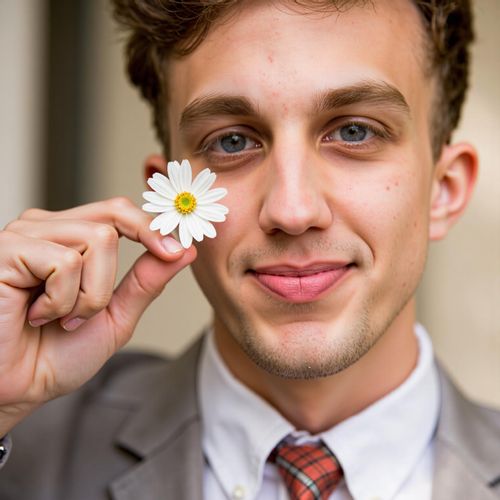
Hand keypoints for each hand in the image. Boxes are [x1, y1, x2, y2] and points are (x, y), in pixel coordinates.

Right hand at [0, 197, 195, 434]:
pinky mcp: (7, 250)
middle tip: (87, 314)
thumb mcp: (116, 314)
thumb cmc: (58, 354)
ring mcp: (24, 235)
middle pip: (113, 223)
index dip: (149, 227)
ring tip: (58, 318)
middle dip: (111, 278)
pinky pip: (66, 261)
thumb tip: (186, 250)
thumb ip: (147, 280)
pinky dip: (61, 300)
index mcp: (69, 237)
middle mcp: (46, 228)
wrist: (15, 390)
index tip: (176, 251)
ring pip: (98, 240)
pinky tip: (35, 316)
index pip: (118, 211)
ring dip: (89, 295)